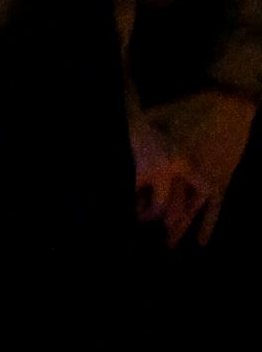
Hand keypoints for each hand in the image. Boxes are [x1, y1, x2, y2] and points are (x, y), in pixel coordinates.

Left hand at [132, 107, 209, 248]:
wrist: (227, 106)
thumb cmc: (189, 107)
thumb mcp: (156, 114)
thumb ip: (139, 127)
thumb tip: (124, 131)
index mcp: (162, 157)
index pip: (142, 184)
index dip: (134, 198)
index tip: (127, 208)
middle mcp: (181, 173)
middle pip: (162, 202)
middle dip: (151, 217)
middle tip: (141, 229)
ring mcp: (202, 180)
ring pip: (186, 211)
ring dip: (176, 228)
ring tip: (166, 245)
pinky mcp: (220, 181)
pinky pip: (214, 209)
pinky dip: (208, 226)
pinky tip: (201, 243)